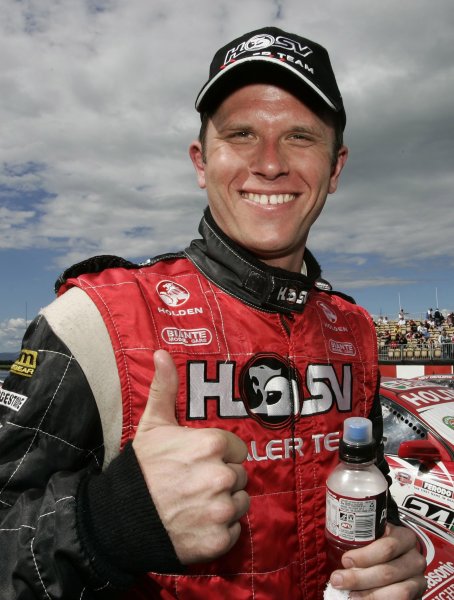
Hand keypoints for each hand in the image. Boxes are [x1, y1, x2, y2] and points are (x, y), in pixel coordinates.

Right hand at [132, 349, 249, 563]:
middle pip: (238, 475)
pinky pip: (233, 531)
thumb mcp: (153, 424)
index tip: (197, 461)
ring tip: (195, 503)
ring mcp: (220, 510)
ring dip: (223, 504)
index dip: (218, 455)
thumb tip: (162, 352)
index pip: (235, 449)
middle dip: (221, 478)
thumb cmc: (140, 468)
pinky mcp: (218, 540)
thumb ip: (165, 388)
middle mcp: (221, 476)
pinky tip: (196, 523)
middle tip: (193, 483)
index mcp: (211, 445)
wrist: (120, 519)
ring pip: (239, 502)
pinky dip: (219, 530)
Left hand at [329, 523, 426, 598]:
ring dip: (369, 595)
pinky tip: (361, 599)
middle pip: (387, 572)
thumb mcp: (372, 539)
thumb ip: (359, 542)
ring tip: (349, 595)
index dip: (364, 556)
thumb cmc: (377, 547)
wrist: (395, 561)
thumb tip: (337, 558)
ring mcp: (418, 580)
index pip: (386, 548)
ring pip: (398, 593)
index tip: (345, 561)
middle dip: (359, 579)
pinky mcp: (417, 597)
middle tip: (337, 580)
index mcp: (405, 537)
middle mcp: (415, 559)